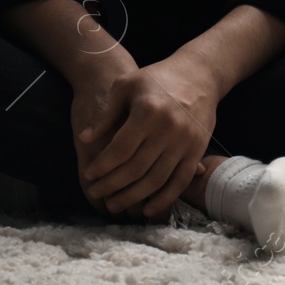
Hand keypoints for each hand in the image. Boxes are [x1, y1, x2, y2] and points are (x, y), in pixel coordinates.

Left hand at [78, 54, 219, 219]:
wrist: (199, 74)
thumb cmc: (156, 79)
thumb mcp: (126, 84)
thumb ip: (105, 112)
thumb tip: (85, 139)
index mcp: (148, 111)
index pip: (120, 149)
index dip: (102, 166)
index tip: (89, 175)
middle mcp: (169, 128)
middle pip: (136, 169)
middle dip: (112, 185)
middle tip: (97, 193)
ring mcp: (186, 142)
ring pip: (156, 180)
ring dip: (133, 197)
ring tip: (115, 205)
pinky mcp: (198, 150)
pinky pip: (179, 182)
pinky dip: (163, 199)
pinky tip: (147, 209)